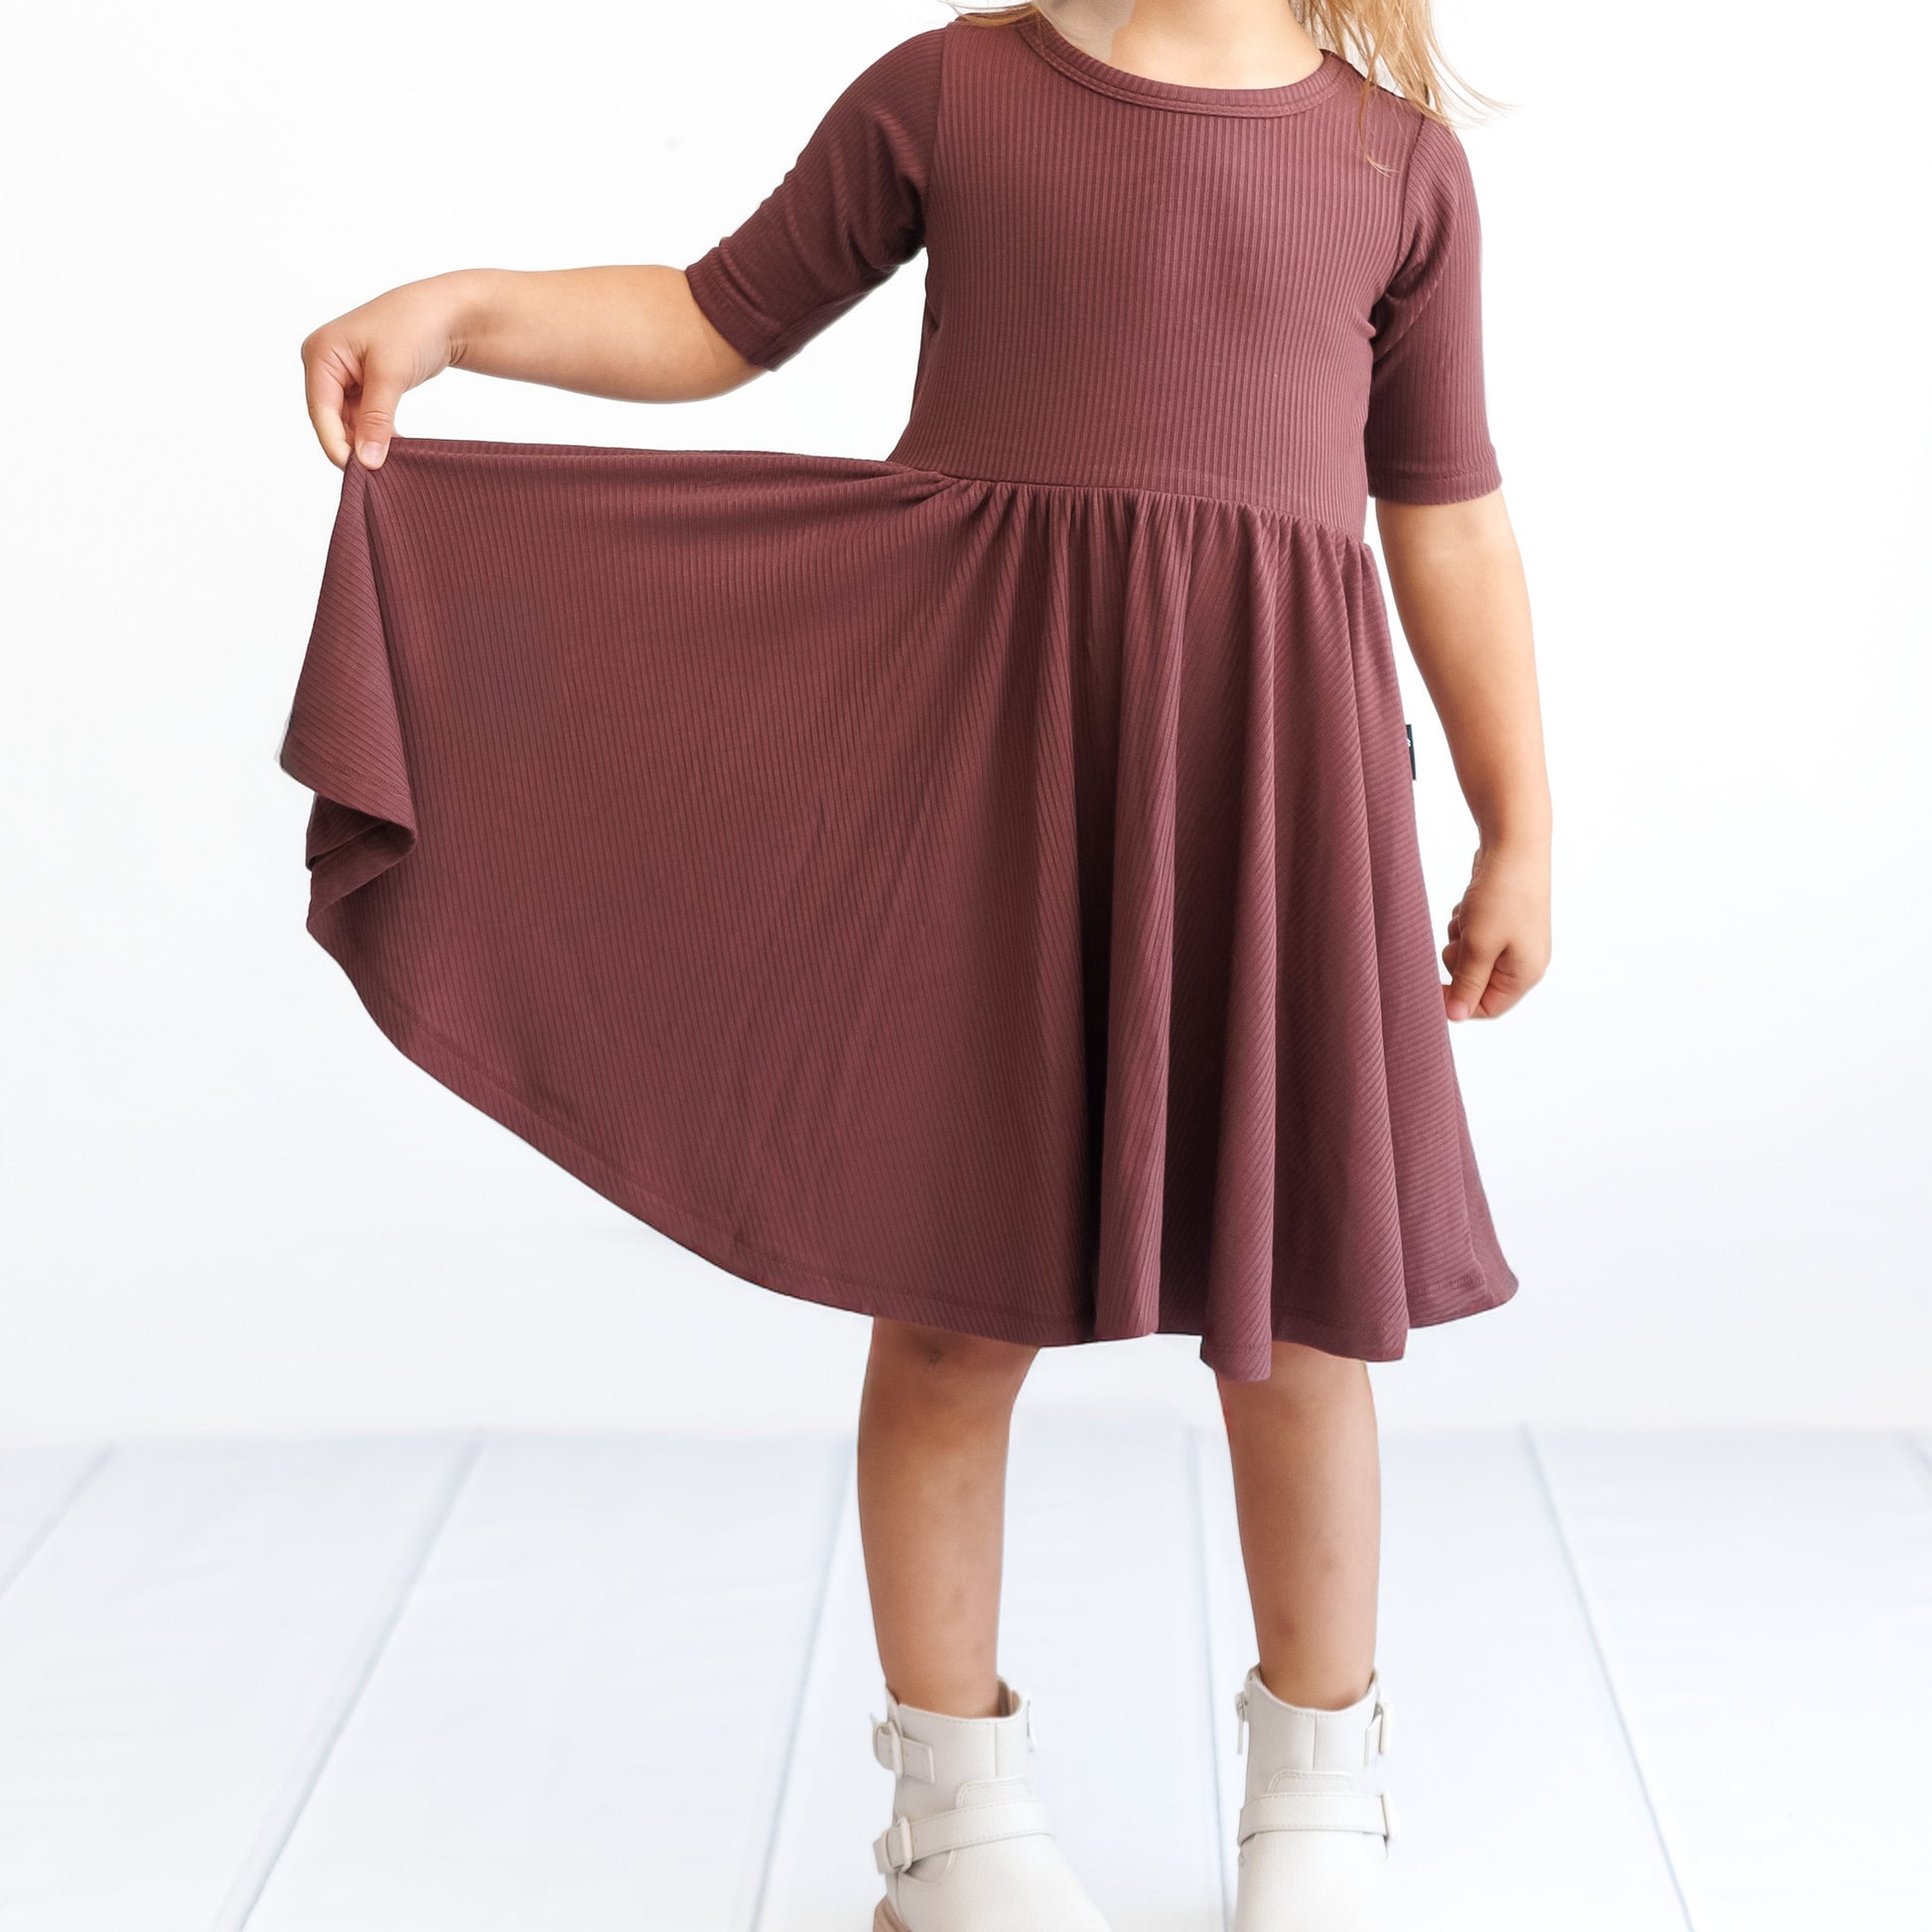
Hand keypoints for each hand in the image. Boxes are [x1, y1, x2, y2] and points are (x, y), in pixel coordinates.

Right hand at [301, 274, 466, 469]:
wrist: (446, 313)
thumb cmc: (414, 327)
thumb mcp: (391, 374)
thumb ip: (376, 419)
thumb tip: (367, 461)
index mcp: (320, 353)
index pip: (321, 411)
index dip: (338, 445)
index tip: (360, 474)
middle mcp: (325, 364)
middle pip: (331, 420)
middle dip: (353, 446)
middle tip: (379, 476)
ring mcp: (342, 376)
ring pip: (348, 424)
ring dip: (368, 444)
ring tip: (392, 465)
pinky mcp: (362, 385)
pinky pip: (364, 419)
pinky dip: (378, 435)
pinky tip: (396, 450)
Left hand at [1441, 838, 1549, 1021]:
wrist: (1512, 844)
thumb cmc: (1500, 896)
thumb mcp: (1479, 946)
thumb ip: (1467, 983)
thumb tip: (1456, 1017)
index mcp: (1524, 974)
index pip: (1486, 1007)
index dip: (1457, 1002)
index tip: (1430, 989)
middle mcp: (1523, 960)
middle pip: (1475, 982)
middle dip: (1458, 963)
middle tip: (1459, 940)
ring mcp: (1513, 939)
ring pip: (1469, 957)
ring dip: (1458, 940)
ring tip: (1467, 917)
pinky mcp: (1501, 921)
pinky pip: (1471, 935)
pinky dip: (1463, 923)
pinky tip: (1469, 905)